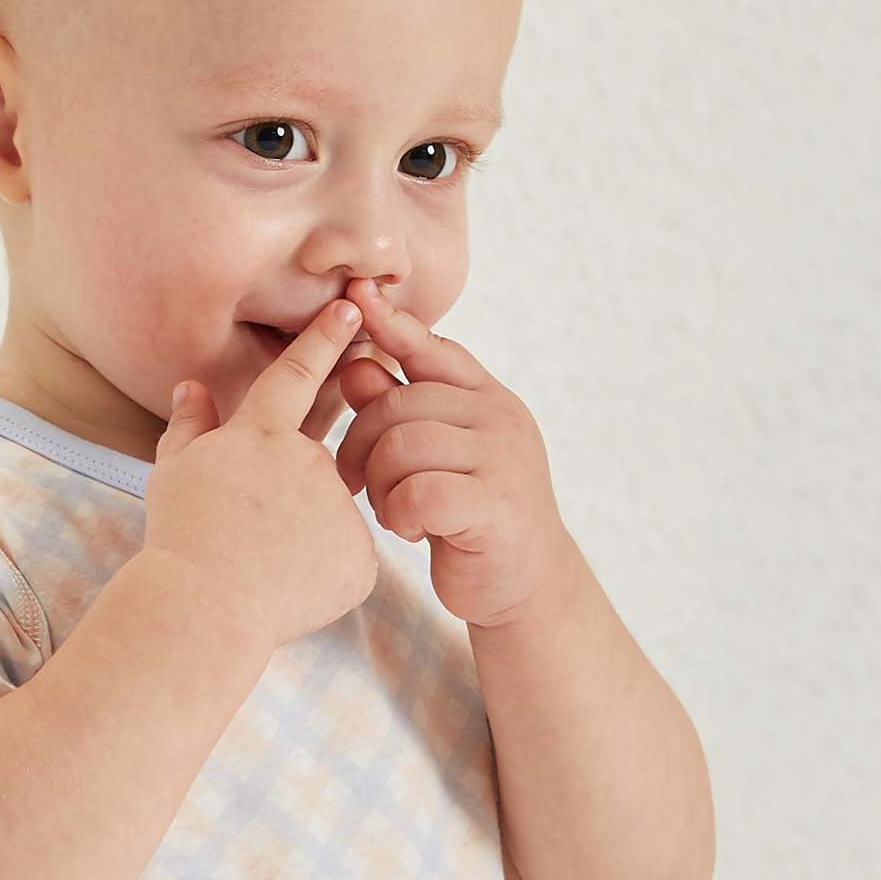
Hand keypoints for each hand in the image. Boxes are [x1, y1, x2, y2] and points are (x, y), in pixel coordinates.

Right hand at [144, 297, 380, 652]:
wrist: (203, 609)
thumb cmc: (179, 540)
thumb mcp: (172, 473)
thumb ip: (189, 426)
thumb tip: (189, 386)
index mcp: (262, 434)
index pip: (299, 373)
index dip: (325, 339)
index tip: (350, 309)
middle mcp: (310, 461)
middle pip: (310, 466)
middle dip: (289, 492)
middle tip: (253, 526)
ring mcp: (340, 508)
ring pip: (327, 518)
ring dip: (300, 538)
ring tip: (259, 570)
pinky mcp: (360, 557)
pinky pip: (345, 561)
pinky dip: (320, 576)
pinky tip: (286, 592)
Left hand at [331, 274, 580, 629]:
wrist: (525, 583)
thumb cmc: (470, 516)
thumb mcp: (437, 457)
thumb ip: (401, 411)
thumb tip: (355, 364)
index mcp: (485, 397)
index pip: (434, 350)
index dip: (393, 324)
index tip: (357, 296)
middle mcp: (498, 417)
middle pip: (398, 403)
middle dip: (362, 446)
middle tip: (359, 485)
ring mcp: (501, 458)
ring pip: (402, 445)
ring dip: (380, 485)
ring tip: (393, 510)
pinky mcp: (493, 504)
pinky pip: (418, 491)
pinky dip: (400, 514)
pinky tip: (412, 529)